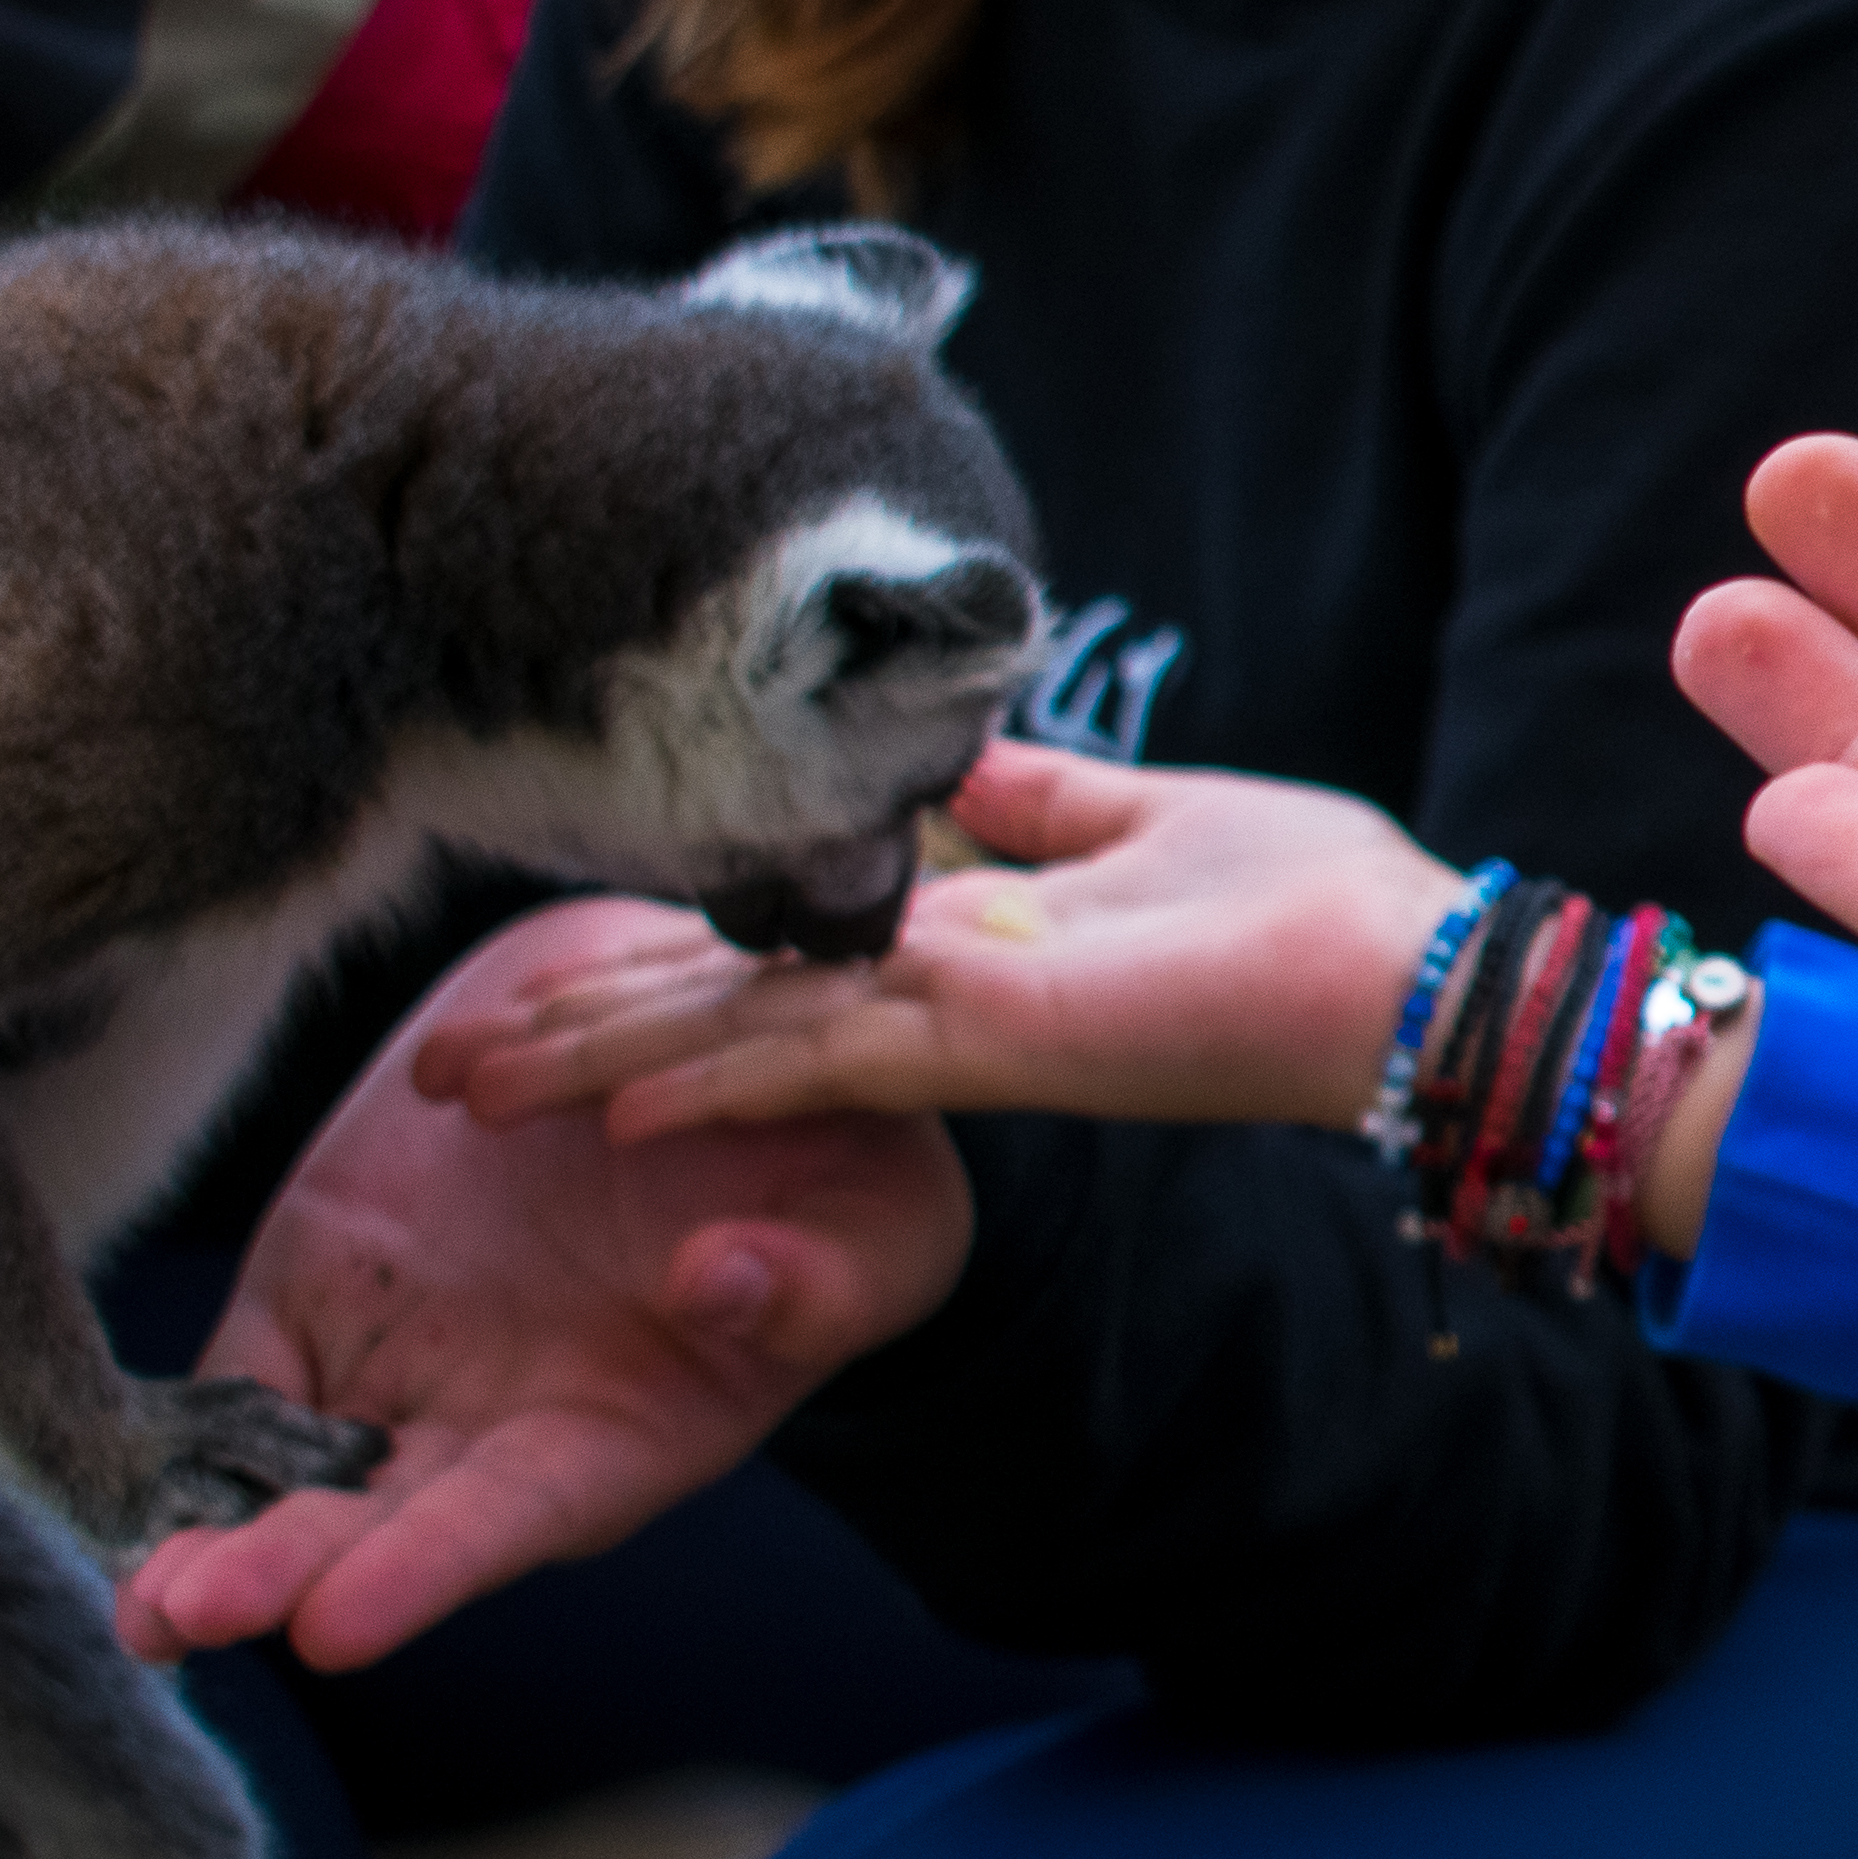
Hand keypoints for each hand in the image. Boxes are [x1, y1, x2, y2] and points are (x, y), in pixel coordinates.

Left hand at [119, 905, 969, 1672]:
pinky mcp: (328, 1292)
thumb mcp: (881, 1223)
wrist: (698, 1037)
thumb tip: (722, 1282)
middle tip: (205, 1611)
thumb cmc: (828, 1164)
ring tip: (150, 1600)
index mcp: (633, 1425)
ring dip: (217, 1534)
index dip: (432, 1565)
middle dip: (288, 1570)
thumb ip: (826, 1277)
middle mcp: (502, 1421)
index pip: (518, 1512)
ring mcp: (403, 1364)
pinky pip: (240, 1380)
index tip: (344, 1618)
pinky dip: (183, 1440)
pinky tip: (138, 1495)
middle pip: (381, 1516)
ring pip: (291, 1469)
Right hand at [418, 744, 1462, 1142]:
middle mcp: (942, 996)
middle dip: (587, 1033)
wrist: (1409, 972)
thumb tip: (956, 761)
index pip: (779, 957)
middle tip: (449, 1067)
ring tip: (474, 1085)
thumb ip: (1045, 800)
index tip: (547, 974)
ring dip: (606, 1061)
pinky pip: (828, 1056)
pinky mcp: (994, 1042)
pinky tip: (618, 1097)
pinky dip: (721, 1071)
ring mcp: (960, 1025)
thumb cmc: (1313, 900)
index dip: (660, 966)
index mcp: (971, 945)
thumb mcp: (1154, 817)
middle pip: (727, 1011)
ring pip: (742, 1040)